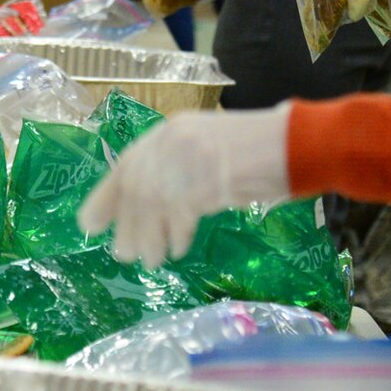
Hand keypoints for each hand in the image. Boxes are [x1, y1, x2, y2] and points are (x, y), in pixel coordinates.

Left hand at [78, 103, 293, 265]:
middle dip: (126, 224)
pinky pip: (182, 212)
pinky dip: (177, 234)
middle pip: (136, 187)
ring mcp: (195, 156)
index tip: (89, 225)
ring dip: (149, 236)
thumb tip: (145, 206)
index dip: (105, 197)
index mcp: (171, 131)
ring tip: (150, 260)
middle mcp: (176, 139)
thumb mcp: (207, 151)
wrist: (301, 142)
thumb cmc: (259, 152)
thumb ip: (176, 168)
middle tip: (122, 254)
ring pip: (154, 203)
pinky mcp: (213, 176)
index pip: (127, 165)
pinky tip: (179, 248)